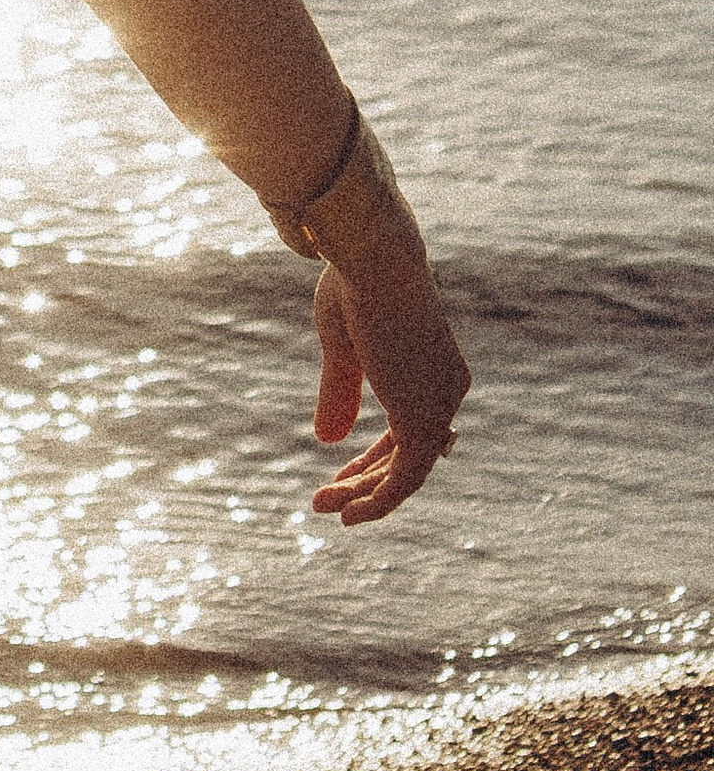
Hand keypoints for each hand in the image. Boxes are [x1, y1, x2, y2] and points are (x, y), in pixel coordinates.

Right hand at [308, 226, 470, 525]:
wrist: (374, 256)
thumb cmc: (356, 283)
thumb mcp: (343, 346)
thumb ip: (341, 392)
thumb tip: (328, 440)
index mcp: (435, 366)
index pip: (411, 424)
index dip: (377, 453)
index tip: (342, 468)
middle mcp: (447, 389)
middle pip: (410, 451)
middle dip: (366, 477)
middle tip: (327, 497)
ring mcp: (439, 406)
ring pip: (407, 471)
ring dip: (364, 493)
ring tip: (323, 507)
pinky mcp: (423, 421)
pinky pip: (405, 480)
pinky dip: (378, 502)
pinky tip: (349, 515)